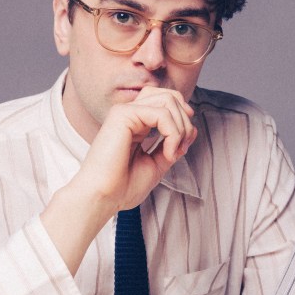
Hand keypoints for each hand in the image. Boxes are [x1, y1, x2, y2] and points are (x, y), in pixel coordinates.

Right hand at [41, 87, 196, 273]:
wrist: (103, 198)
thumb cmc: (123, 187)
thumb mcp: (157, 164)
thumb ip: (172, 145)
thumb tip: (192, 128)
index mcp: (136, 123)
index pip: (167, 103)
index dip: (184, 120)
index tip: (182, 149)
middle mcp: (130, 114)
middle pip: (170, 95)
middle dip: (186, 120)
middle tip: (182, 148)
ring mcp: (125, 112)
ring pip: (168, 100)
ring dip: (181, 127)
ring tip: (174, 151)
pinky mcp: (123, 114)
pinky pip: (162, 113)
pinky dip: (173, 133)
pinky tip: (168, 153)